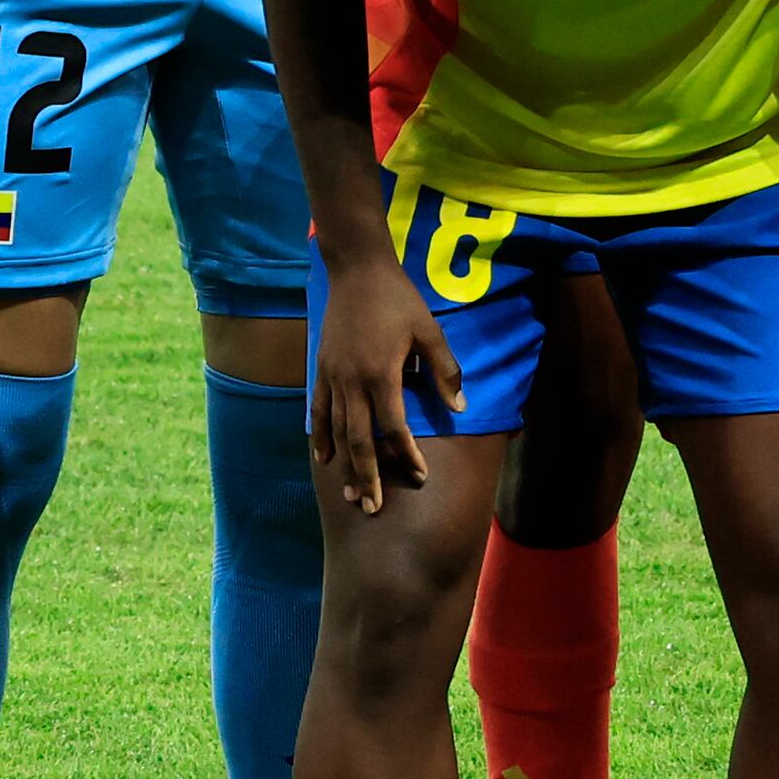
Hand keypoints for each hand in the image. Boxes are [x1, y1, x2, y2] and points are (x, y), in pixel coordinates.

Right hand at [306, 246, 459, 514]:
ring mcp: (332, 377)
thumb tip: (460, 408)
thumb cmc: (399, 299)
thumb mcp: (429, 331)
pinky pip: (318, 412)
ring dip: (344, 466)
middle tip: (373, 507)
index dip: (405, 454)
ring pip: (336, 432)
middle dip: (368, 475)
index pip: (394, 427)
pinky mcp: (321, 370)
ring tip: (353, 495)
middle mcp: (352, 381)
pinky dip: (321, 438)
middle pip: (359, 440)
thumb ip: (444, 371)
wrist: (357, 271)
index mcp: (381, 373)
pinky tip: (325, 460)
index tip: (419, 476)